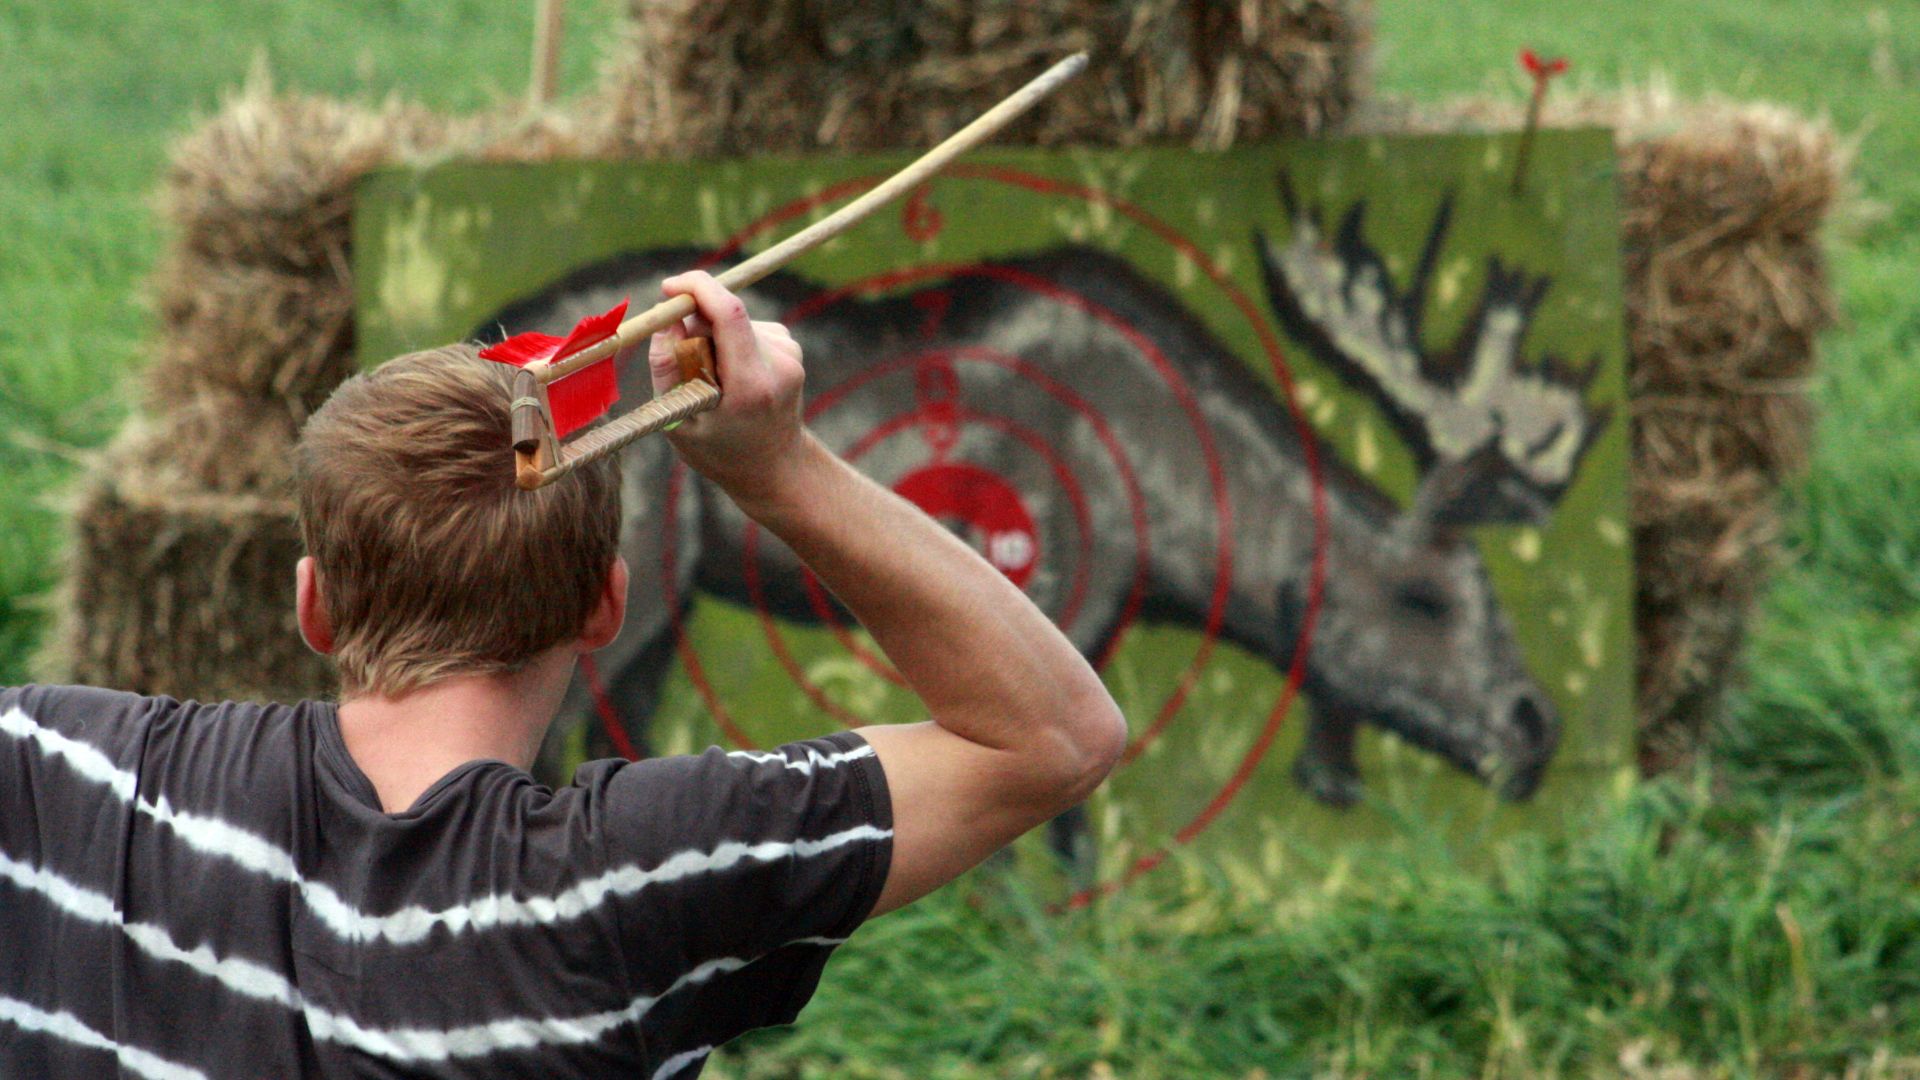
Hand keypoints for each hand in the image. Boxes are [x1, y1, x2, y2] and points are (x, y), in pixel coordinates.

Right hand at [649, 272, 809, 501]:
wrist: (776, 469)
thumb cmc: (719, 452)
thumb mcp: (678, 420)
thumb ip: (667, 368)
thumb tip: (669, 318)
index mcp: (751, 384)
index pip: (729, 313)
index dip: (697, 289)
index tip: (668, 288)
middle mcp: (779, 364)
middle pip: (726, 315)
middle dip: (694, 323)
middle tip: (683, 363)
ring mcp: (790, 353)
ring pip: (733, 321)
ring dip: (711, 338)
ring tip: (713, 383)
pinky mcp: (790, 347)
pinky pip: (745, 328)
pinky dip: (728, 343)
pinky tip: (731, 377)